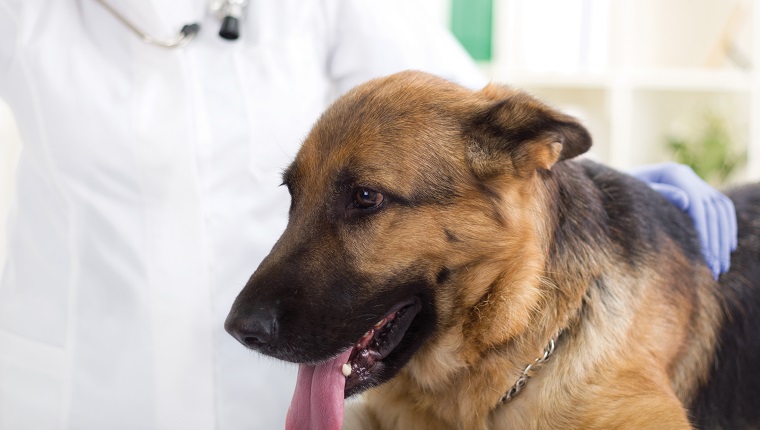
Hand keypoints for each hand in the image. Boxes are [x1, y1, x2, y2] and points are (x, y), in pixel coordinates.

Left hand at [628, 162, 736, 279]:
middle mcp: (686, 174)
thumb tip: (685, 200)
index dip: (704, 230)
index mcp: (672, 173)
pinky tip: (727, 250)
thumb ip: (659, 196)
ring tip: (720, 266)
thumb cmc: (621, 197)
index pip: (698, 203)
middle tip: (715, 268)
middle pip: (712, 209)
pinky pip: (722, 209)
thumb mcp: (634, 197)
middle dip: (715, 240)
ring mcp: (693, 182)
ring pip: (721, 210)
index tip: (705, 256)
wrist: (616, 189)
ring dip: (723, 238)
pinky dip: (726, 228)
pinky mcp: (697, 192)